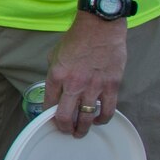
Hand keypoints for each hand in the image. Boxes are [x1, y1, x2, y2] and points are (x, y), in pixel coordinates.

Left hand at [45, 14, 128, 137]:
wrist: (100, 27)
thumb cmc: (77, 38)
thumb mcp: (55, 54)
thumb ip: (54, 72)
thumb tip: (55, 87)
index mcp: (56, 76)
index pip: (48, 104)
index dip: (48, 116)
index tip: (50, 121)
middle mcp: (73, 84)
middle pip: (65, 116)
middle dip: (63, 128)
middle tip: (65, 131)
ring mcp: (93, 86)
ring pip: (86, 118)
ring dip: (82, 129)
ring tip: (80, 132)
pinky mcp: (111, 86)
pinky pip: (107, 110)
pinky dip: (102, 119)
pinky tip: (98, 120)